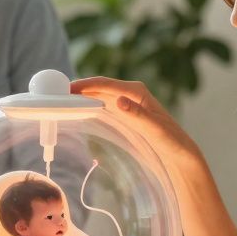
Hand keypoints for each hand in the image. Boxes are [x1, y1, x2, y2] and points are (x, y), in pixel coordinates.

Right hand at [70, 78, 201, 170]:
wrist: (179, 152)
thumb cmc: (170, 140)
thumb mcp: (154, 129)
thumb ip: (137, 115)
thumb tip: (119, 100)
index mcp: (136, 91)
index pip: (104, 83)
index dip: (84, 85)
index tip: (66, 89)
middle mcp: (130, 92)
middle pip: (99, 86)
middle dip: (78, 88)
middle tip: (56, 94)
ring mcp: (127, 101)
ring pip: (99, 94)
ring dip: (81, 95)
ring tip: (62, 100)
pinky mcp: (124, 111)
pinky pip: (102, 103)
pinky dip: (88, 104)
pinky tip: (78, 109)